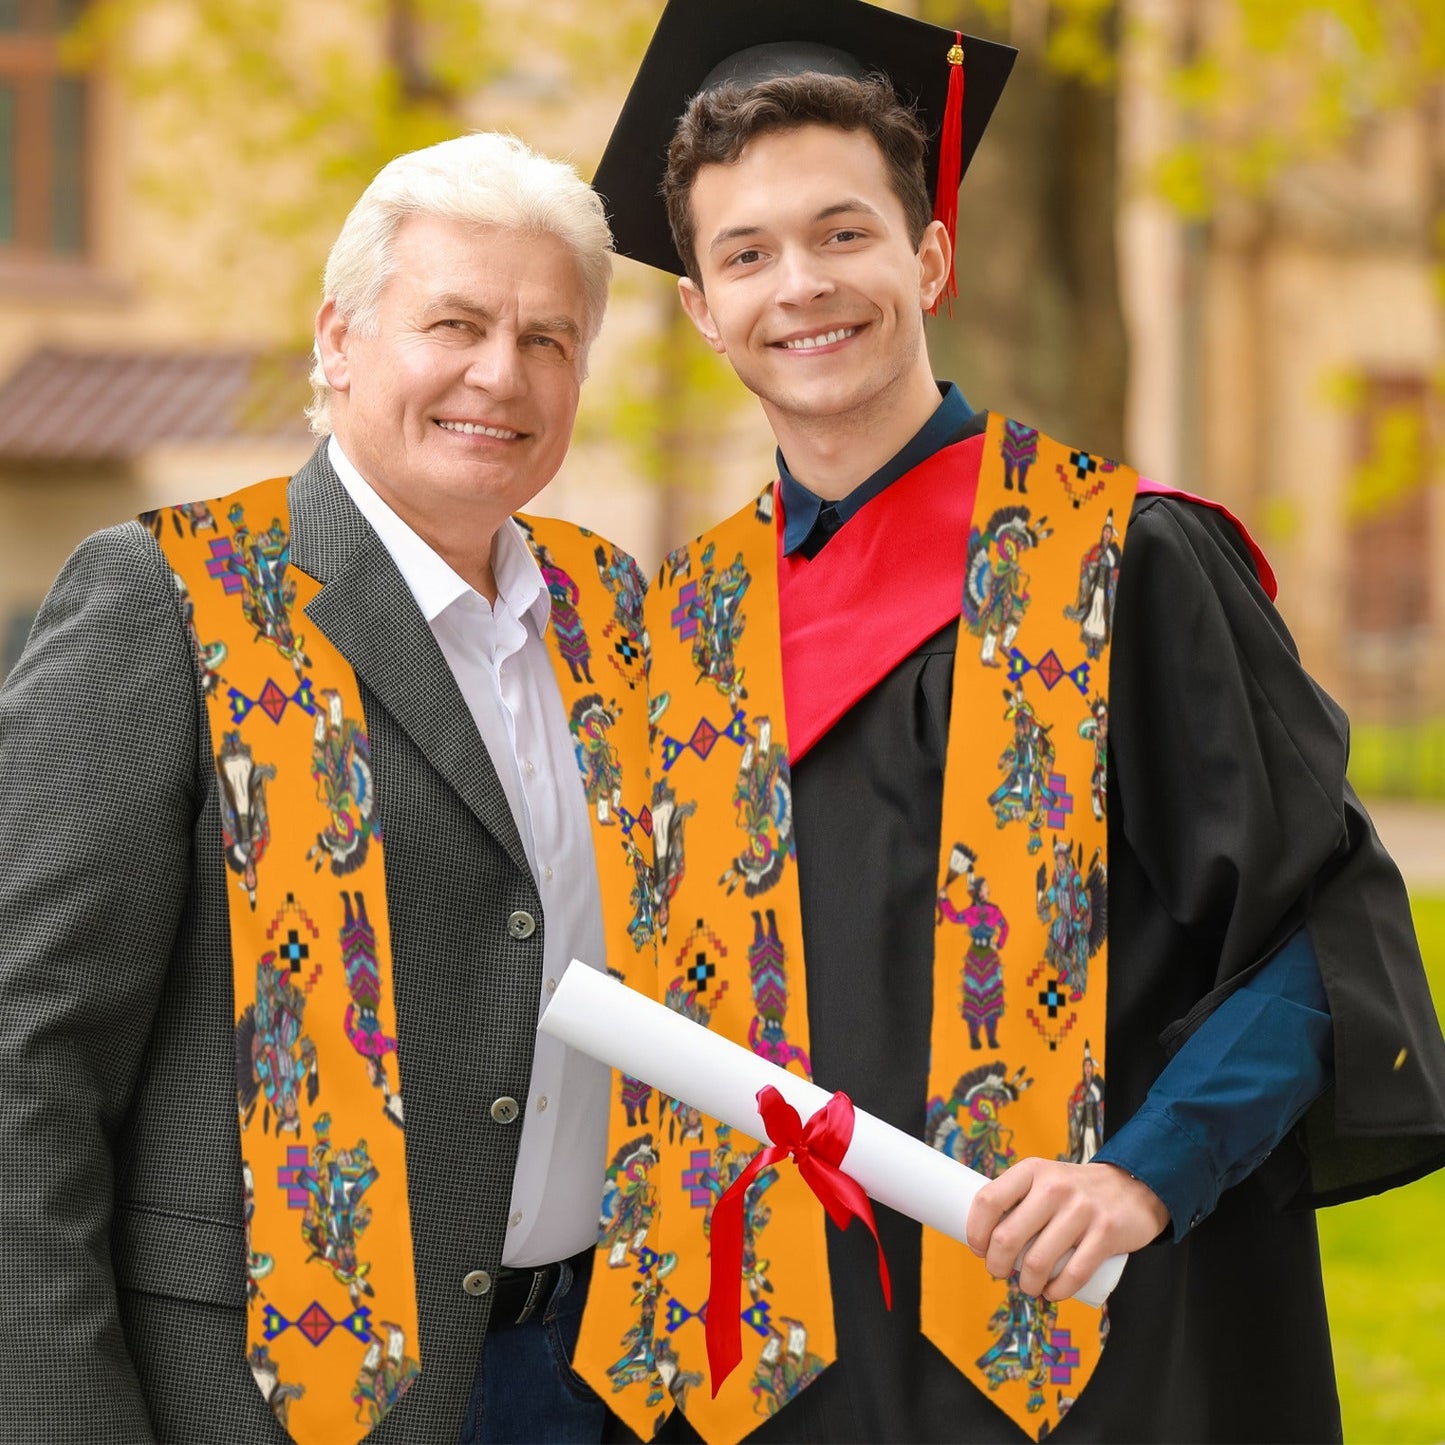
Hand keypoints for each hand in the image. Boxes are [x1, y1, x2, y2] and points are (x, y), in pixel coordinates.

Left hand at [965, 1158, 1169, 1301]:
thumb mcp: (1044, 1179)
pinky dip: (1056, 1292)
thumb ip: (1018, 1199)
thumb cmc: (1075, 1191)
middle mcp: (1053, 1186)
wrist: (1132, 1187)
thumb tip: (984, 1237)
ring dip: (1026, 1284)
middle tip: (999, 1272)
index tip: (978, 1248)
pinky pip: (1072, 1275)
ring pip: (1037, 1262)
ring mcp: (1081, 1210)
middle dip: (996, 1265)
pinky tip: (1050, 1293)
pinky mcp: (1106, 1233)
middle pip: (1007, 1237)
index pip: (988, 1200)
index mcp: (1031, 1171)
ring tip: (1027, 1286)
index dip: (975, 1231)